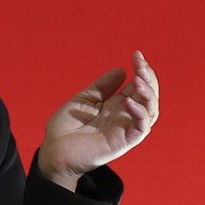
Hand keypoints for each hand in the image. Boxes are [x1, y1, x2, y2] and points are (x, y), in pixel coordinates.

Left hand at [37, 51, 160, 187]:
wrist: (53, 150)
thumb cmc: (66, 128)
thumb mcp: (84, 100)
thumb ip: (102, 87)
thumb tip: (122, 70)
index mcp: (117, 105)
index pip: (138, 86)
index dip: (142, 70)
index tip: (136, 55)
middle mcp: (125, 116)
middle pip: (149, 96)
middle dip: (149, 78)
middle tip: (140, 65)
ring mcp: (125, 129)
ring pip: (151, 111)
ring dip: (149, 94)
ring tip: (138, 79)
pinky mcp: (123, 142)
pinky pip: (141, 128)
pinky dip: (140, 114)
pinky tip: (129, 101)